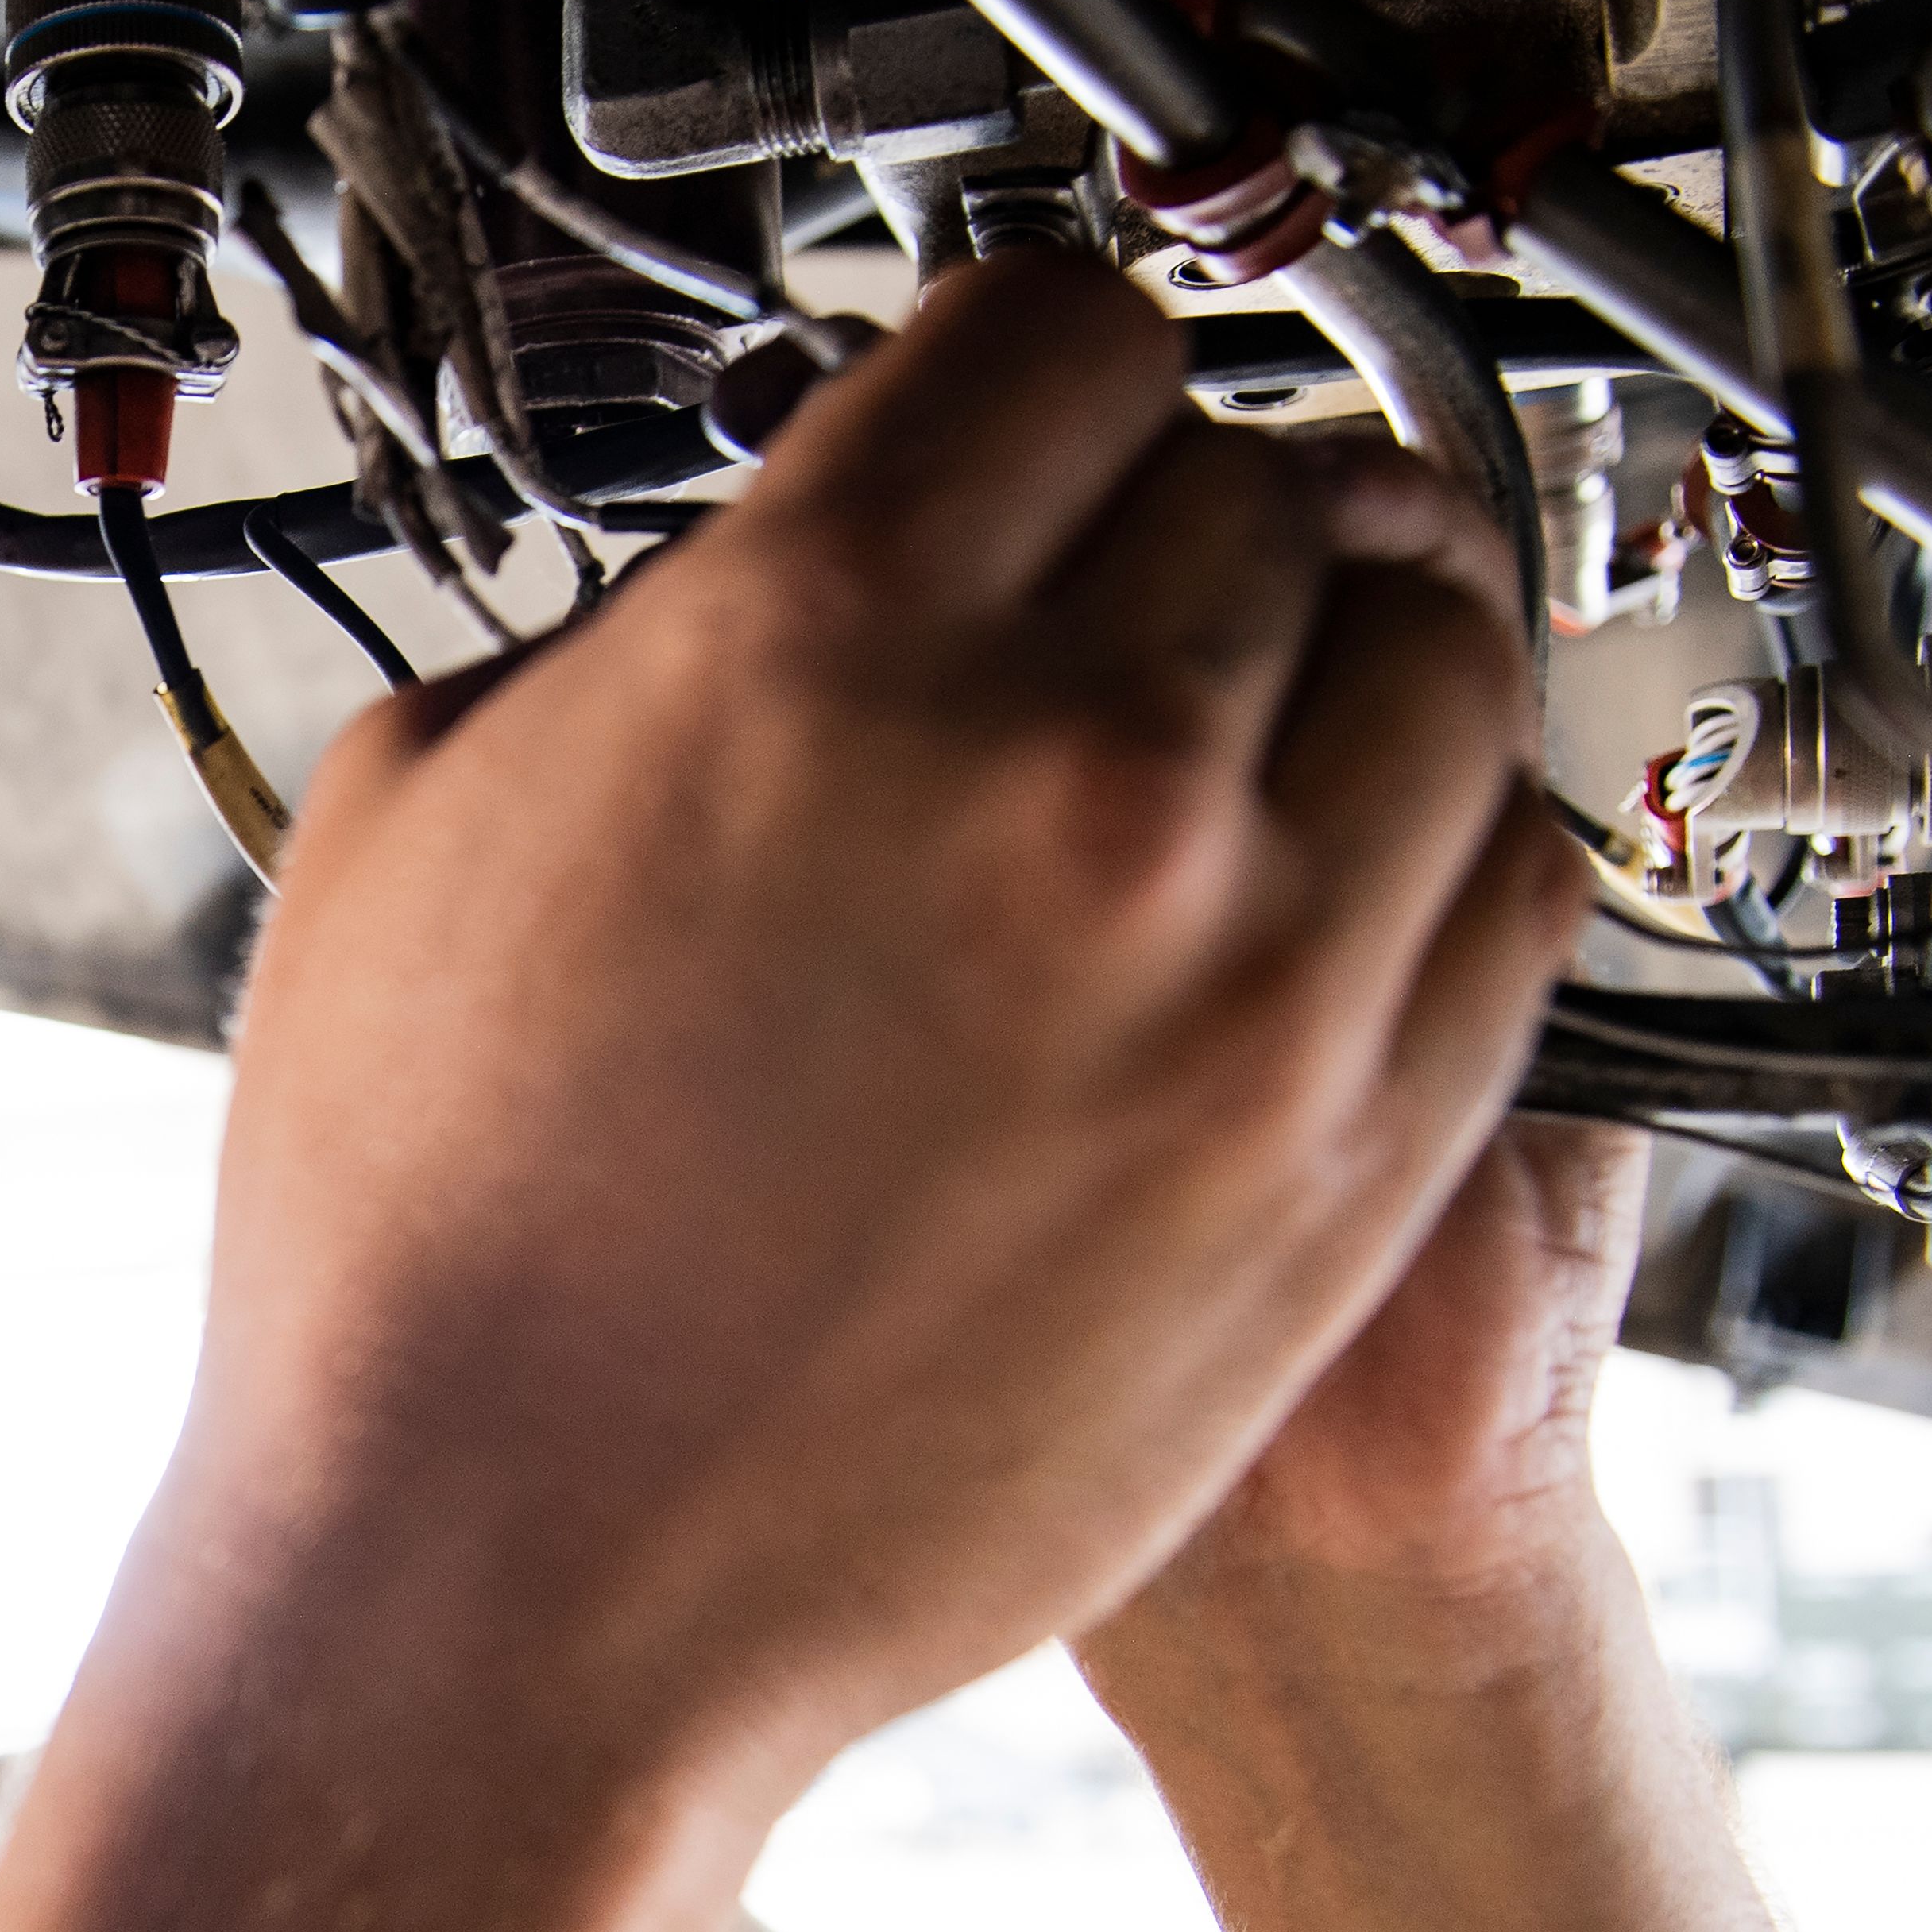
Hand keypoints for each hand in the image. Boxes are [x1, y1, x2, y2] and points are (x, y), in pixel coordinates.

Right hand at [172, 254, 1587, 1815]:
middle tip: (1094, 627)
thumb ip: (647, 627)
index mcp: (809, 637)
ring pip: (1436, 652)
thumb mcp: (421, 825)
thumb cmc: (423, 1265)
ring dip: (1338, 666)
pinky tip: (1304, 901)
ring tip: (1230, 750)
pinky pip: (1511, 888)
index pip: (1061, 330)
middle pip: (1253, 477)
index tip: (1023, 443)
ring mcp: (1238, 969)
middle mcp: (1057, 768)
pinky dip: (1432, 854)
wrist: (502, 1601)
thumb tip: (792, 567)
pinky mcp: (1345, 1158)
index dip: (1029, 384)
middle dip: (1162, 533)